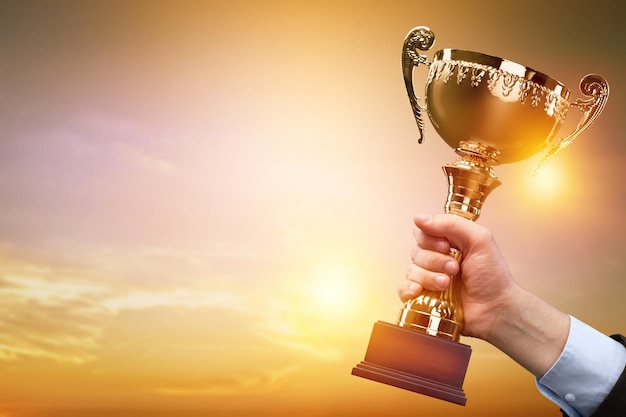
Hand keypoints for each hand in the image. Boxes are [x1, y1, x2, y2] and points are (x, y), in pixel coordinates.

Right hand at [398, 213, 568, 376]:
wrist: (495, 309)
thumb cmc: (492, 276)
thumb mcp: (479, 240)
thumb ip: (451, 224)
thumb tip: (419, 218)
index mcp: (448, 242)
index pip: (422, 231)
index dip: (429, 238)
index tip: (446, 246)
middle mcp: (436, 258)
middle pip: (416, 251)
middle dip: (435, 260)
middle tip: (454, 268)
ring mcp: (428, 278)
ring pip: (411, 270)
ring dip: (429, 277)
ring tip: (447, 284)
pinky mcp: (423, 297)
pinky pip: (403, 289)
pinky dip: (408, 289)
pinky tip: (419, 291)